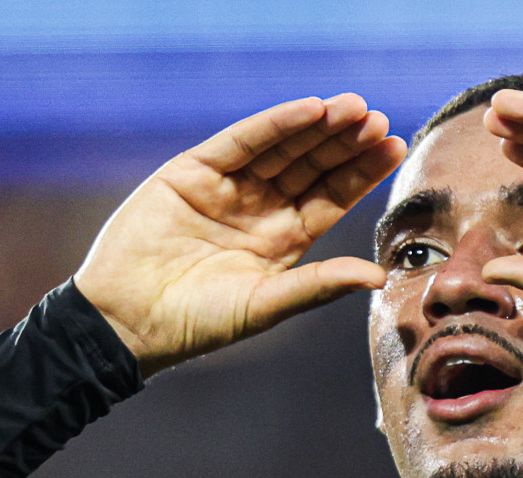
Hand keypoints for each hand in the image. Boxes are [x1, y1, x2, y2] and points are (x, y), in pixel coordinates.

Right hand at [75, 95, 406, 375]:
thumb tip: (379, 276)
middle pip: (312, 165)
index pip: (331, 197)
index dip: (361, 172)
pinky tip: (308, 110)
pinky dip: (274, 124)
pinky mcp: (193, 171)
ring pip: (282, 147)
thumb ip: (320, 284)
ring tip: (353, 109)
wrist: (129, 320)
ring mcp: (227, 187)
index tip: (393, 147)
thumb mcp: (267, 304)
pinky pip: (241, 141)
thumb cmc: (198, 323)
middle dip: (345, 143)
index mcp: (283, 239)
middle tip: (377, 121)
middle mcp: (259, 208)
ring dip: (317, 127)